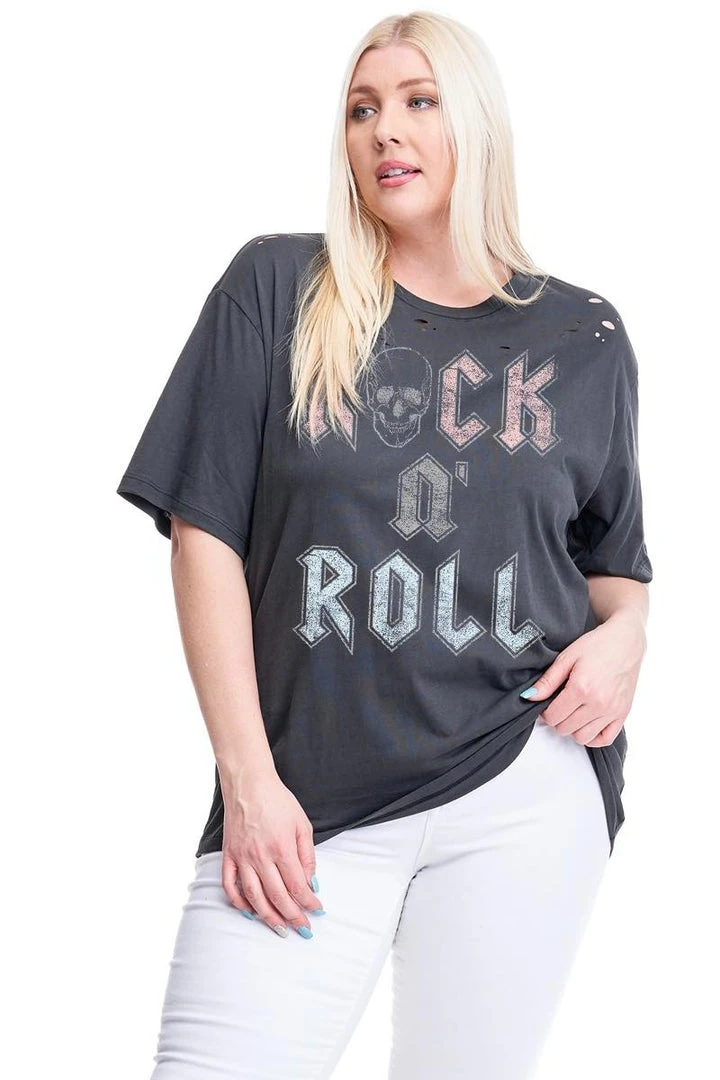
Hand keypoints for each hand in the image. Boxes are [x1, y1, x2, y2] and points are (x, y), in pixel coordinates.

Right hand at [220, 771, 324, 938]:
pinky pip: (230, 884)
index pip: (297, 886)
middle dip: (292, 916)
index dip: (308, 902)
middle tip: (302, 929)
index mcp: (282, 848)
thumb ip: (307, 855)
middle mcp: (260, 856)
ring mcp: (242, 857)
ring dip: (267, 916)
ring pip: (254, 897)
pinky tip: (249, 911)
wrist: (249, 784)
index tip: (317, 910)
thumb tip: (310, 882)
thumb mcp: (302, 824)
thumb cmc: (278, 801)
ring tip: (279, 929)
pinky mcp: (228, 854)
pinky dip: (238, 901)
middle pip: (277, 896)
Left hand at [523, 610, 646, 746]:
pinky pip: (605, 739)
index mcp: (581, 688)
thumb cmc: (597, 645)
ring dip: (573, 728)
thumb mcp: (567, 657)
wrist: (626, 641)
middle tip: (559, 704)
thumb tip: (529, 696)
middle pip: (565, 728)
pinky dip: (593, 736)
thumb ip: (548, 680)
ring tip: (573, 712)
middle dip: (557, 719)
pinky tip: (587, 723)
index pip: (553, 716)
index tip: (547, 702)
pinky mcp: (623, 714)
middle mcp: (598, 703)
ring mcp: (612, 711)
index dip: (545, 711)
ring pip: (582, 737)